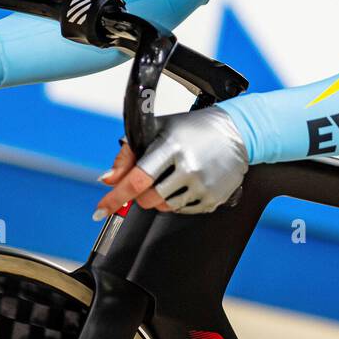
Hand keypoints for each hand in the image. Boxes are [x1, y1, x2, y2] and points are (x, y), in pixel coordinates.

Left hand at [94, 107, 247, 216]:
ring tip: (172, 177)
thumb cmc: (194, 128)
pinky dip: (177, 202)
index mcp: (172, 146)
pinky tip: (187, 183)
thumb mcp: (159, 129)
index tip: (101, 210)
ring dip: (159, 198)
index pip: (137, 179)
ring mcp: (203, 185)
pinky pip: (183, 211)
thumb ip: (128, 154)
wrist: (237, 132)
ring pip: (164, 207)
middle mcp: (188, 167)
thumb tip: (108, 180)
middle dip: (141, 194)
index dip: (115, 197)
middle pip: (148, 199)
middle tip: (149, 180)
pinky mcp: (213, 198)